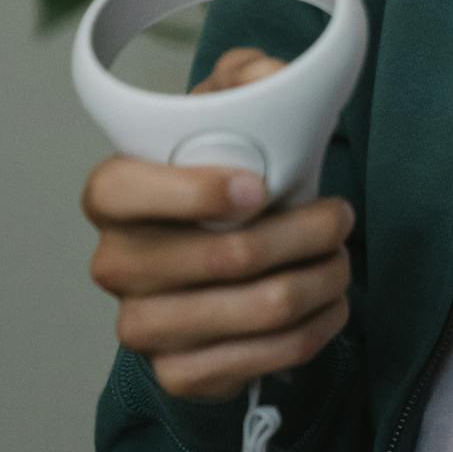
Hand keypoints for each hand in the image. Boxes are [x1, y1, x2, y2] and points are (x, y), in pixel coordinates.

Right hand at [82, 46, 355, 403]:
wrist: (208, 256)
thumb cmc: (218, 173)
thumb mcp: (224, 109)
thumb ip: (246, 77)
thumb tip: (271, 77)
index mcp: (111, 195)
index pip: (126, 192)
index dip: (196, 191)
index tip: (260, 186)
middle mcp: (116, 264)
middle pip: (227, 256)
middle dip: (306, 234)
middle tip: (339, 217)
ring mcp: (143, 326)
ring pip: (261, 308)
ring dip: (322, 280)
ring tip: (341, 259)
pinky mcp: (179, 374)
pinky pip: (265, 358)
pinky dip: (316, 328)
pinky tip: (330, 303)